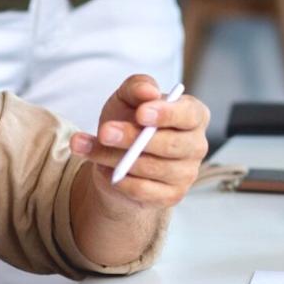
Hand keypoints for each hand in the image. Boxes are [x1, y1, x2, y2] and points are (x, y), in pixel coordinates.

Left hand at [71, 75, 209, 211]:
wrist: (117, 158)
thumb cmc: (129, 121)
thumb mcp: (128, 97)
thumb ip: (138, 87)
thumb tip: (149, 92)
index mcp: (194, 115)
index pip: (189, 114)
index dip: (166, 114)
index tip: (140, 113)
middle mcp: (196, 145)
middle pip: (170, 144)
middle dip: (133, 138)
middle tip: (105, 132)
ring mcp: (186, 174)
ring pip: (151, 167)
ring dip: (114, 157)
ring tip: (86, 147)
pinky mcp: (171, 196)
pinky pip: (143, 190)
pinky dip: (120, 180)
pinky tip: (102, 169)